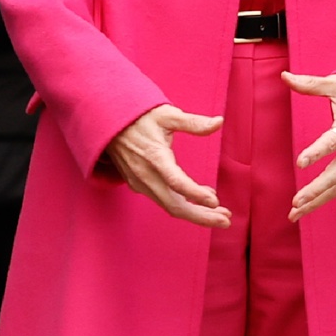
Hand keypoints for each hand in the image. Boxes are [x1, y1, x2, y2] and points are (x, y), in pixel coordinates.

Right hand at [106, 105, 230, 229]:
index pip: (176, 182)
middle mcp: (146, 175)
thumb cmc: (141, 116)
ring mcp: (140, 183)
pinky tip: (199, 199)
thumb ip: (194, 122)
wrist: (109, 122)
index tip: (215, 201)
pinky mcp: (138, 185)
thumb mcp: (168, 115)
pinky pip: (163, 200)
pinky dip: (183, 204)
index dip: (195, 194)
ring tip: (220, 213)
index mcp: (155, 157)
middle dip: (202, 217)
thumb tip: (219, 122)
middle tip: (226, 220)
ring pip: (170, 206)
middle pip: (175, 206)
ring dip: (195, 213)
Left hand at [283, 72, 335, 222]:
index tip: (300, 162)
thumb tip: (284, 76)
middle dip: (315, 191)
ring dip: (317, 201)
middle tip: (294, 203)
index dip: (317, 152)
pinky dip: (326, 197)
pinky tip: (310, 205)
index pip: (333, 140)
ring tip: (294, 214)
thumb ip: (310, 84)